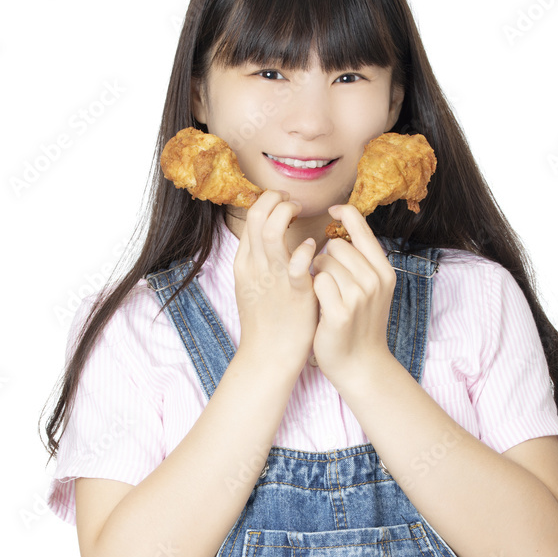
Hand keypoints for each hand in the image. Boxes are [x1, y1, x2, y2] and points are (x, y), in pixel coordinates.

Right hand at [234, 191, 317, 370]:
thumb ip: (260, 260)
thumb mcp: (253, 285)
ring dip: (289, 214)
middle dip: (277, 200)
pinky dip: (306, 248)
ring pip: (273, 230)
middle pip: (258, 215)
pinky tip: (313, 248)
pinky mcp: (294, 292)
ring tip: (303, 217)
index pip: (251, 217)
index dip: (268, 202)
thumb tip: (271, 239)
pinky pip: (297, 262)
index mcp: (244, 262)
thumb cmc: (267, 321)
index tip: (285, 203)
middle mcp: (255, 265)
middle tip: (294, 203)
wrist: (268, 356)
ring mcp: (273, 277)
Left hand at [311, 204, 396, 385]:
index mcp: (384, 271)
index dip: (344, 214)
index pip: (362, 227)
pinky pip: (316, 282)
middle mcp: (375, 280)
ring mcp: (359, 296)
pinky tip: (319, 305)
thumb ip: (361, 259)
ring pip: (324, 262)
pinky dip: (312, 290)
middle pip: (337, 245)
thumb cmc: (359, 323)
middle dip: (325, 258)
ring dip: (316, 274)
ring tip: (324, 294)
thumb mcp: (371, 288)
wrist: (361, 364)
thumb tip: (342, 223)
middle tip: (328, 281)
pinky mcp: (340, 312)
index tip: (330, 211)